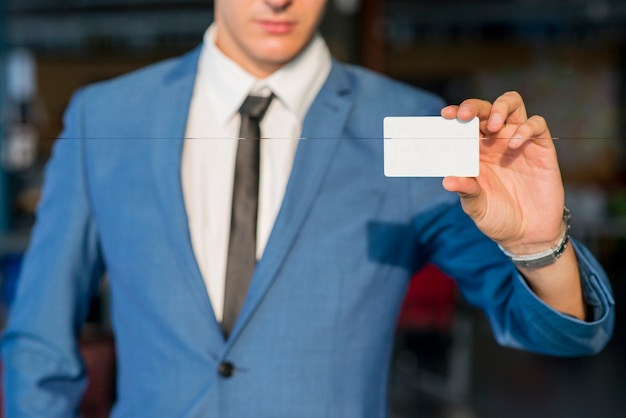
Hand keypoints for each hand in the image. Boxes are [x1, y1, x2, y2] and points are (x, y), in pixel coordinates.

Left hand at [440, 91, 564, 253]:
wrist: (528, 234)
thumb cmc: (497, 217)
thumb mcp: (476, 207)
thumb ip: (466, 191)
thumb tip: (447, 180)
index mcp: (475, 151)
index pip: (465, 124)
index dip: (455, 114)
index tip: (445, 115)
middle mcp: (495, 142)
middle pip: (486, 108)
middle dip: (474, 106)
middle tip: (464, 116)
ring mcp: (518, 142)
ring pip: (513, 105)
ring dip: (500, 107)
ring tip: (492, 125)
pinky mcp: (541, 148)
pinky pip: (537, 125)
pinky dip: (526, 128)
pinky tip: (514, 145)